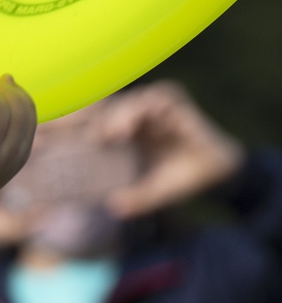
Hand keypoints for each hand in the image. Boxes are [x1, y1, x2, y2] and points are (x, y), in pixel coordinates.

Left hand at [100, 81, 243, 217]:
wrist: (213, 174)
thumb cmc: (180, 181)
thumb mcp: (155, 193)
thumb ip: (136, 199)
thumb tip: (113, 207)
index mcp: (132, 137)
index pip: (106, 125)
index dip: (96, 130)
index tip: (89, 144)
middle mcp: (143, 120)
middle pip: (117, 111)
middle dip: (106, 122)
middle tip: (99, 139)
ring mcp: (159, 111)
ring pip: (135, 101)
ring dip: (125, 114)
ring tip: (118, 133)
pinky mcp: (178, 105)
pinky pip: (162, 95)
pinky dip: (151, 104)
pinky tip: (145, 118)